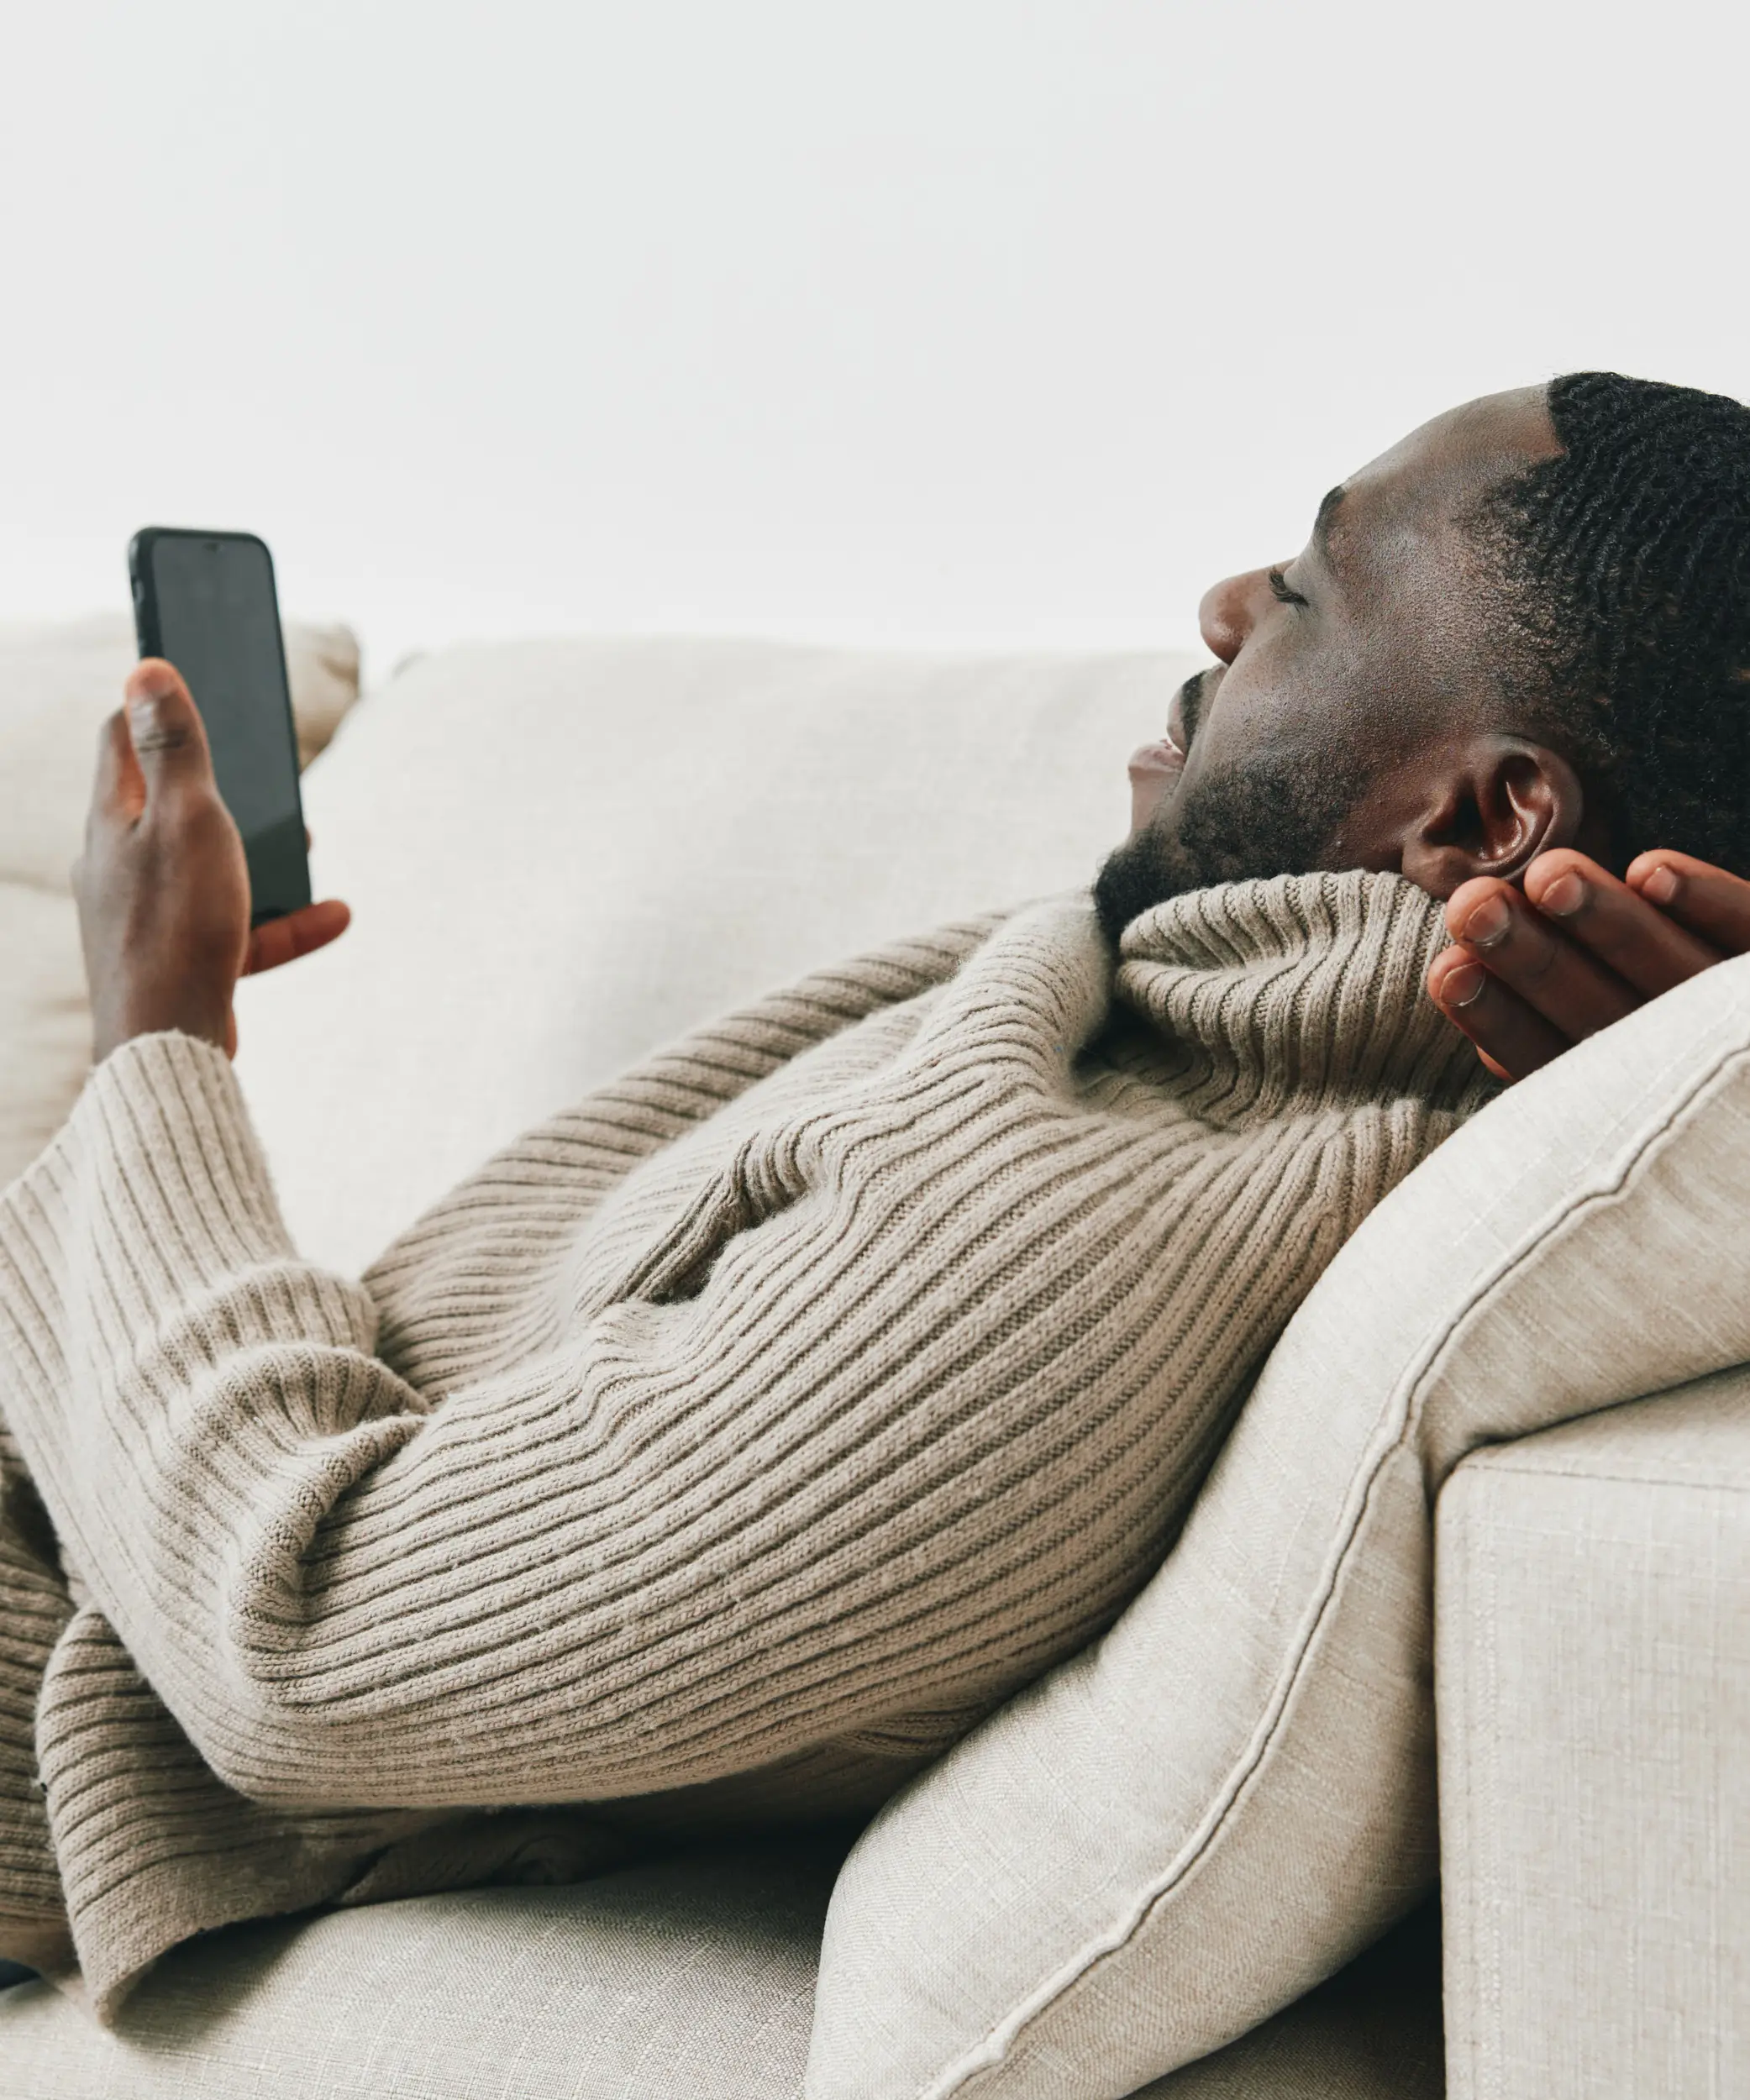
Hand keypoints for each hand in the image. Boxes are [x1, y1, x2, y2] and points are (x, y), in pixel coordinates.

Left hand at [73, 659, 350, 1063]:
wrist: (167, 1044)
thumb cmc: (176, 927)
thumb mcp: (188, 819)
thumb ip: (173, 746)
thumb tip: (146, 669)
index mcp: (111, 821)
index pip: (118, 738)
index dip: (154, 708)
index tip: (197, 693)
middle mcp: (116, 865)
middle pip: (166, 802)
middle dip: (224, 785)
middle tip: (265, 774)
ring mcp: (146, 915)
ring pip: (207, 866)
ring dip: (261, 852)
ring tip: (307, 846)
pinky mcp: (178, 960)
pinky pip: (237, 927)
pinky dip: (283, 919)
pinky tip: (335, 916)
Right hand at [1426, 848, 1749, 1081]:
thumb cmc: (1688, 1096)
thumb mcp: (1607, 1092)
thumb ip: (1552, 1048)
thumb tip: (1463, 983)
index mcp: (1629, 1105)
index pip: (1555, 1063)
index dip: (1498, 1018)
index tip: (1447, 969)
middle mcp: (1689, 1077)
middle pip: (1604, 1014)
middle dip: (1533, 957)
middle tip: (1473, 909)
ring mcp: (1739, 1035)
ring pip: (1673, 975)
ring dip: (1606, 922)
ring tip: (1548, 876)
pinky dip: (1709, 906)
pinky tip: (1652, 873)